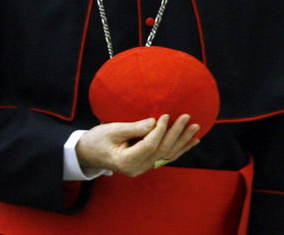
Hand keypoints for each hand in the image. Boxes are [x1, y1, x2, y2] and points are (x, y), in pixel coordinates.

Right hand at [76, 114, 199, 176]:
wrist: (88, 153)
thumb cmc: (97, 139)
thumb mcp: (112, 130)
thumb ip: (134, 128)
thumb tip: (154, 123)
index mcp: (127, 161)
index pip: (150, 145)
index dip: (159, 130)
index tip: (166, 115)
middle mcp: (138, 168)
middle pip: (162, 151)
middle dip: (176, 134)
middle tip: (188, 119)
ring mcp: (143, 168)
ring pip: (167, 155)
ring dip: (182, 142)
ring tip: (195, 129)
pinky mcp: (146, 165)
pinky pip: (165, 157)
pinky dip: (179, 148)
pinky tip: (191, 141)